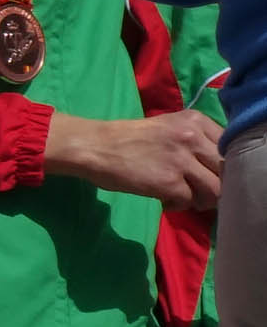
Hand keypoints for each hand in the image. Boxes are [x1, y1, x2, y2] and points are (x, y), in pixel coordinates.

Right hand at [46, 106, 223, 210]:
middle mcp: (192, 137)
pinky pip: (189, 201)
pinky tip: (164, 200)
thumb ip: (195, 140)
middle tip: (197, 191)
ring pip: (215, 190)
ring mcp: (181, 160)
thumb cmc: (128, 139)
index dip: (222, 166)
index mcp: (195, 120)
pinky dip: (178, 206)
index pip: (231, 148)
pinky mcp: (168, 181)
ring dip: (201, 199)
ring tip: (183, 197)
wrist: (94, 146)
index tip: (208, 173)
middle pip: (226, 171)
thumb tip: (217, 167)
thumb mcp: (169, 128)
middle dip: (215, 185)